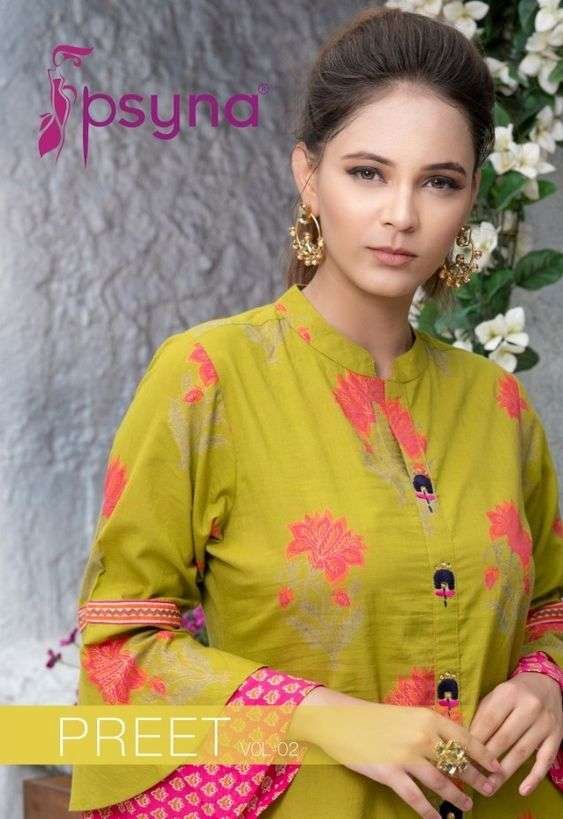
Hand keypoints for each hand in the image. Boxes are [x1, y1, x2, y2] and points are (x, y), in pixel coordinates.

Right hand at [289, 686, 502, 817]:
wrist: (342, 720)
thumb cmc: (376, 717)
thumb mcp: (408, 715)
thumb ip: (431, 728)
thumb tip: (456, 748)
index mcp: (428, 717)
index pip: (466, 738)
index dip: (484, 755)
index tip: (497, 768)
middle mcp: (422, 736)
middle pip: (458, 762)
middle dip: (477, 778)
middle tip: (490, 790)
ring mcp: (406, 755)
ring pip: (441, 781)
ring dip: (458, 796)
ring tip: (469, 806)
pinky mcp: (390, 773)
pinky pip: (416, 798)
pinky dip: (429, 811)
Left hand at [468, 672, 562, 796]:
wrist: (545, 684)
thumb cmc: (514, 692)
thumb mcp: (496, 695)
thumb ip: (483, 715)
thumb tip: (465, 741)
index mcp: (509, 693)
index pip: (489, 720)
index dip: (475, 740)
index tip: (462, 756)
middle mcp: (529, 707)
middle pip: (504, 738)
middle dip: (487, 759)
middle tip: (473, 776)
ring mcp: (545, 723)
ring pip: (522, 752)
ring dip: (505, 772)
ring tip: (490, 786)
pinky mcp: (556, 737)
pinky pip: (545, 761)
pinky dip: (534, 777)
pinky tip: (522, 790)